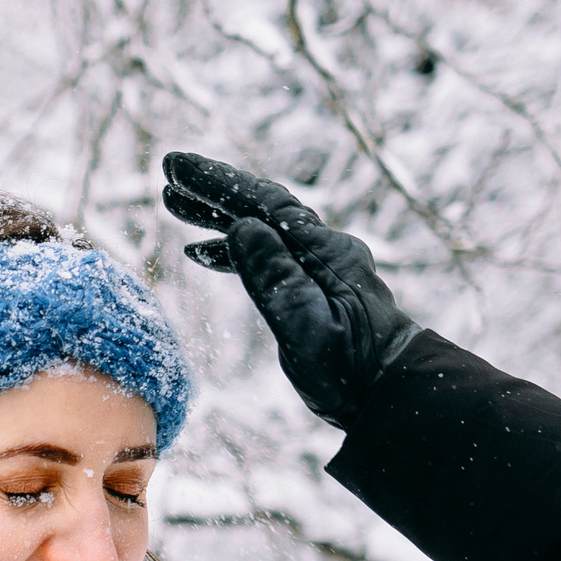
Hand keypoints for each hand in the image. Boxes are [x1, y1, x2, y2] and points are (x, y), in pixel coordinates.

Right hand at [161, 151, 421, 427]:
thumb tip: (241, 226)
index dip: (217, 182)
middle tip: (167, 175)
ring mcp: (320, 267)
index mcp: (323, 252)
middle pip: (260, 208)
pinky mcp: (314, 288)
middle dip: (212, 191)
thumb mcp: (307, 329)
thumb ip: (275, 279)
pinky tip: (202, 253)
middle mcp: (323, 250)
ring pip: (260, 230)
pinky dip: (232, 250)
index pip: (263, 204)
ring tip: (174, 206)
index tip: (176, 166)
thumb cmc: (353, 371)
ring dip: (216, 218)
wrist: (392, 394)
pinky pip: (267, 256)